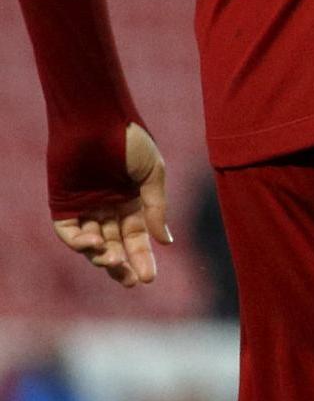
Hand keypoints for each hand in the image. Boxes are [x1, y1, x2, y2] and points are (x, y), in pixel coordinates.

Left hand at [53, 123, 171, 288]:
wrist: (98, 119)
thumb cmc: (130, 141)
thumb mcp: (153, 174)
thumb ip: (156, 208)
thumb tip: (164, 242)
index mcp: (132, 200)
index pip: (137, 236)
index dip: (144, 257)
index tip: (149, 278)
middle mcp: (108, 207)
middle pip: (115, 245)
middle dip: (124, 265)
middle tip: (132, 281)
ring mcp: (85, 207)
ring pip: (93, 244)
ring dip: (103, 257)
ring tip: (114, 261)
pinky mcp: (63, 205)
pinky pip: (70, 233)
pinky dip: (80, 243)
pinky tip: (95, 243)